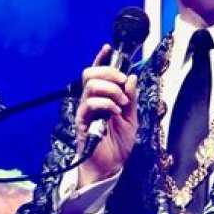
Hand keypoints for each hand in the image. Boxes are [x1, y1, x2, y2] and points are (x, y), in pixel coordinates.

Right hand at [75, 44, 138, 186]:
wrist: (111, 166)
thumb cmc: (118, 144)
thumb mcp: (132, 117)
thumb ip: (131, 98)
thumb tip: (131, 77)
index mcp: (104, 98)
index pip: (99, 74)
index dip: (101, 59)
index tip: (108, 48)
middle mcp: (92, 101)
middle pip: (90, 74)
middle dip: (109, 72)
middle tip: (123, 83)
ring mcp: (86, 111)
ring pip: (91, 86)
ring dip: (111, 90)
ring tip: (121, 103)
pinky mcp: (82, 122)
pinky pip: (90, 103)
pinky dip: (106, 103)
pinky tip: (115, 112)